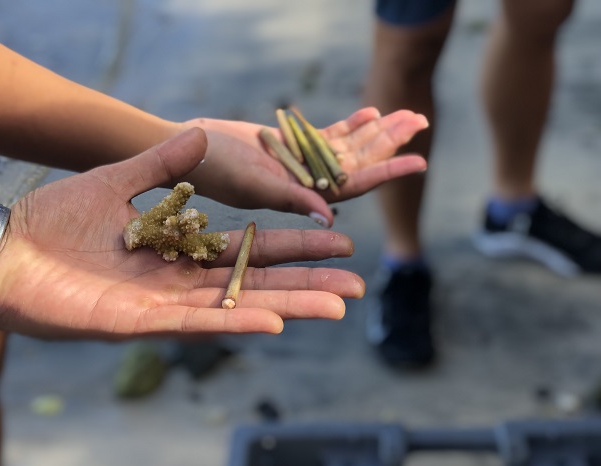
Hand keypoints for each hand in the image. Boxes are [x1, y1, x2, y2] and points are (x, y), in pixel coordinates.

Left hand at [0, 128, 364, 338]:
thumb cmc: (51, 222)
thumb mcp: (116, 181)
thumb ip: (163, 163)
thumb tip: (204, 134)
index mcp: (174, 252)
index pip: (246, 252)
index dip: (289, 248)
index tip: (334, 236)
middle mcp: (175, 283)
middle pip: (252, 284)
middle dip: (304, 283)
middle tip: (355, 284)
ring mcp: (158, 307)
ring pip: (233, 307)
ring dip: (286, 306)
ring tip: (335, 305)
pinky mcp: (134, 324)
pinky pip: (192, 323)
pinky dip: (233, 320)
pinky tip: (274, 320)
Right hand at [182, 108, 428, 225]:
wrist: (182, 149)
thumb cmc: (209, 168)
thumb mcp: (251, 183)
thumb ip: (290, 198)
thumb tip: (331, 216)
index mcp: (298, 197)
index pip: (351, 186)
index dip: (386, 172)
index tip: (419, 161)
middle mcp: (302, 183)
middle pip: (354, 164)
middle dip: (387, 144)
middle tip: (420, 120)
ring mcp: (295, 164)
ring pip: (343, 148)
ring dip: (374, 132)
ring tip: (408, 114)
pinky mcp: (285, 147)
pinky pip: (322, 137)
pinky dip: (346, 125)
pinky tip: (369, 112)